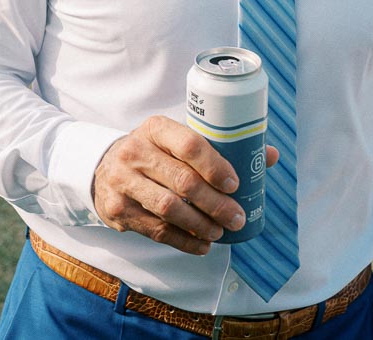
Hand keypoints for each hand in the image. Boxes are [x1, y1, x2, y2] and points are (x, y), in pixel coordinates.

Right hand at [92, 115, 277, 254]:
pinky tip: (202, 244)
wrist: (104, 168)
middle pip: (183, 182)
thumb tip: (269, 156)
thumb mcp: (177, 140)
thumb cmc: (155, 154)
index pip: (189, 144)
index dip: (216, 166)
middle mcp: (134, 151)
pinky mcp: (118, 210)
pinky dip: (184, 241)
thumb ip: (220, 148)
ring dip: (201, 225)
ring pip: (169, 209)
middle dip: (216, 204)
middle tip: (237, 218)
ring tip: (220, 232)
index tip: (235, 184)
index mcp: (155, 128)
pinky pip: (157, 231)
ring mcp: (122, 181)